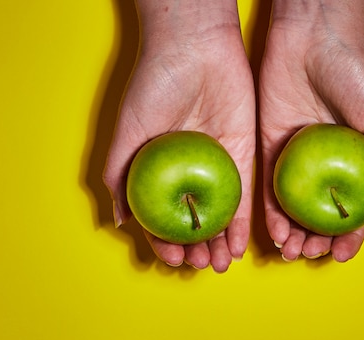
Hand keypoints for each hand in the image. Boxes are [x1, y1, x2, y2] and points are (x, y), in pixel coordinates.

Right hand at [103, 1, 255, 271]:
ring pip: (219, 215)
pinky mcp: (243, 156)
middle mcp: (188, 173)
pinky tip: (238, 246)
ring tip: (218, 264)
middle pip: (193, 221)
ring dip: (218, 244)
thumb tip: (119, 221)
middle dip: (195, 248)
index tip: (170, 260)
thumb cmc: (153, 86)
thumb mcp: (126, 133)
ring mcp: (217, 166)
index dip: (164, 242)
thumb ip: (118, 174)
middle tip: (199, 266)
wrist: (194, 49)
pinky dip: (241, 224)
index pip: (162, 217)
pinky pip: (245, 197)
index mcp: (159, 171)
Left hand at [259, 0, 363, 261]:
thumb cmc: (357, 75)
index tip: (340, 256)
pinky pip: (267, 185)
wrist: (314, 36)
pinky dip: (270, 211)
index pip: (352, 207)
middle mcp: (325, 163)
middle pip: (319, 212)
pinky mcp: (268, 144)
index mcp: (355, 159)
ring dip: (292, 232)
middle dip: (316, 239)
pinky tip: (273, 231)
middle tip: (310, 253)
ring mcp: (296, 156)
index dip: (349, 235)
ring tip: (291, 251)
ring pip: (292, 206)